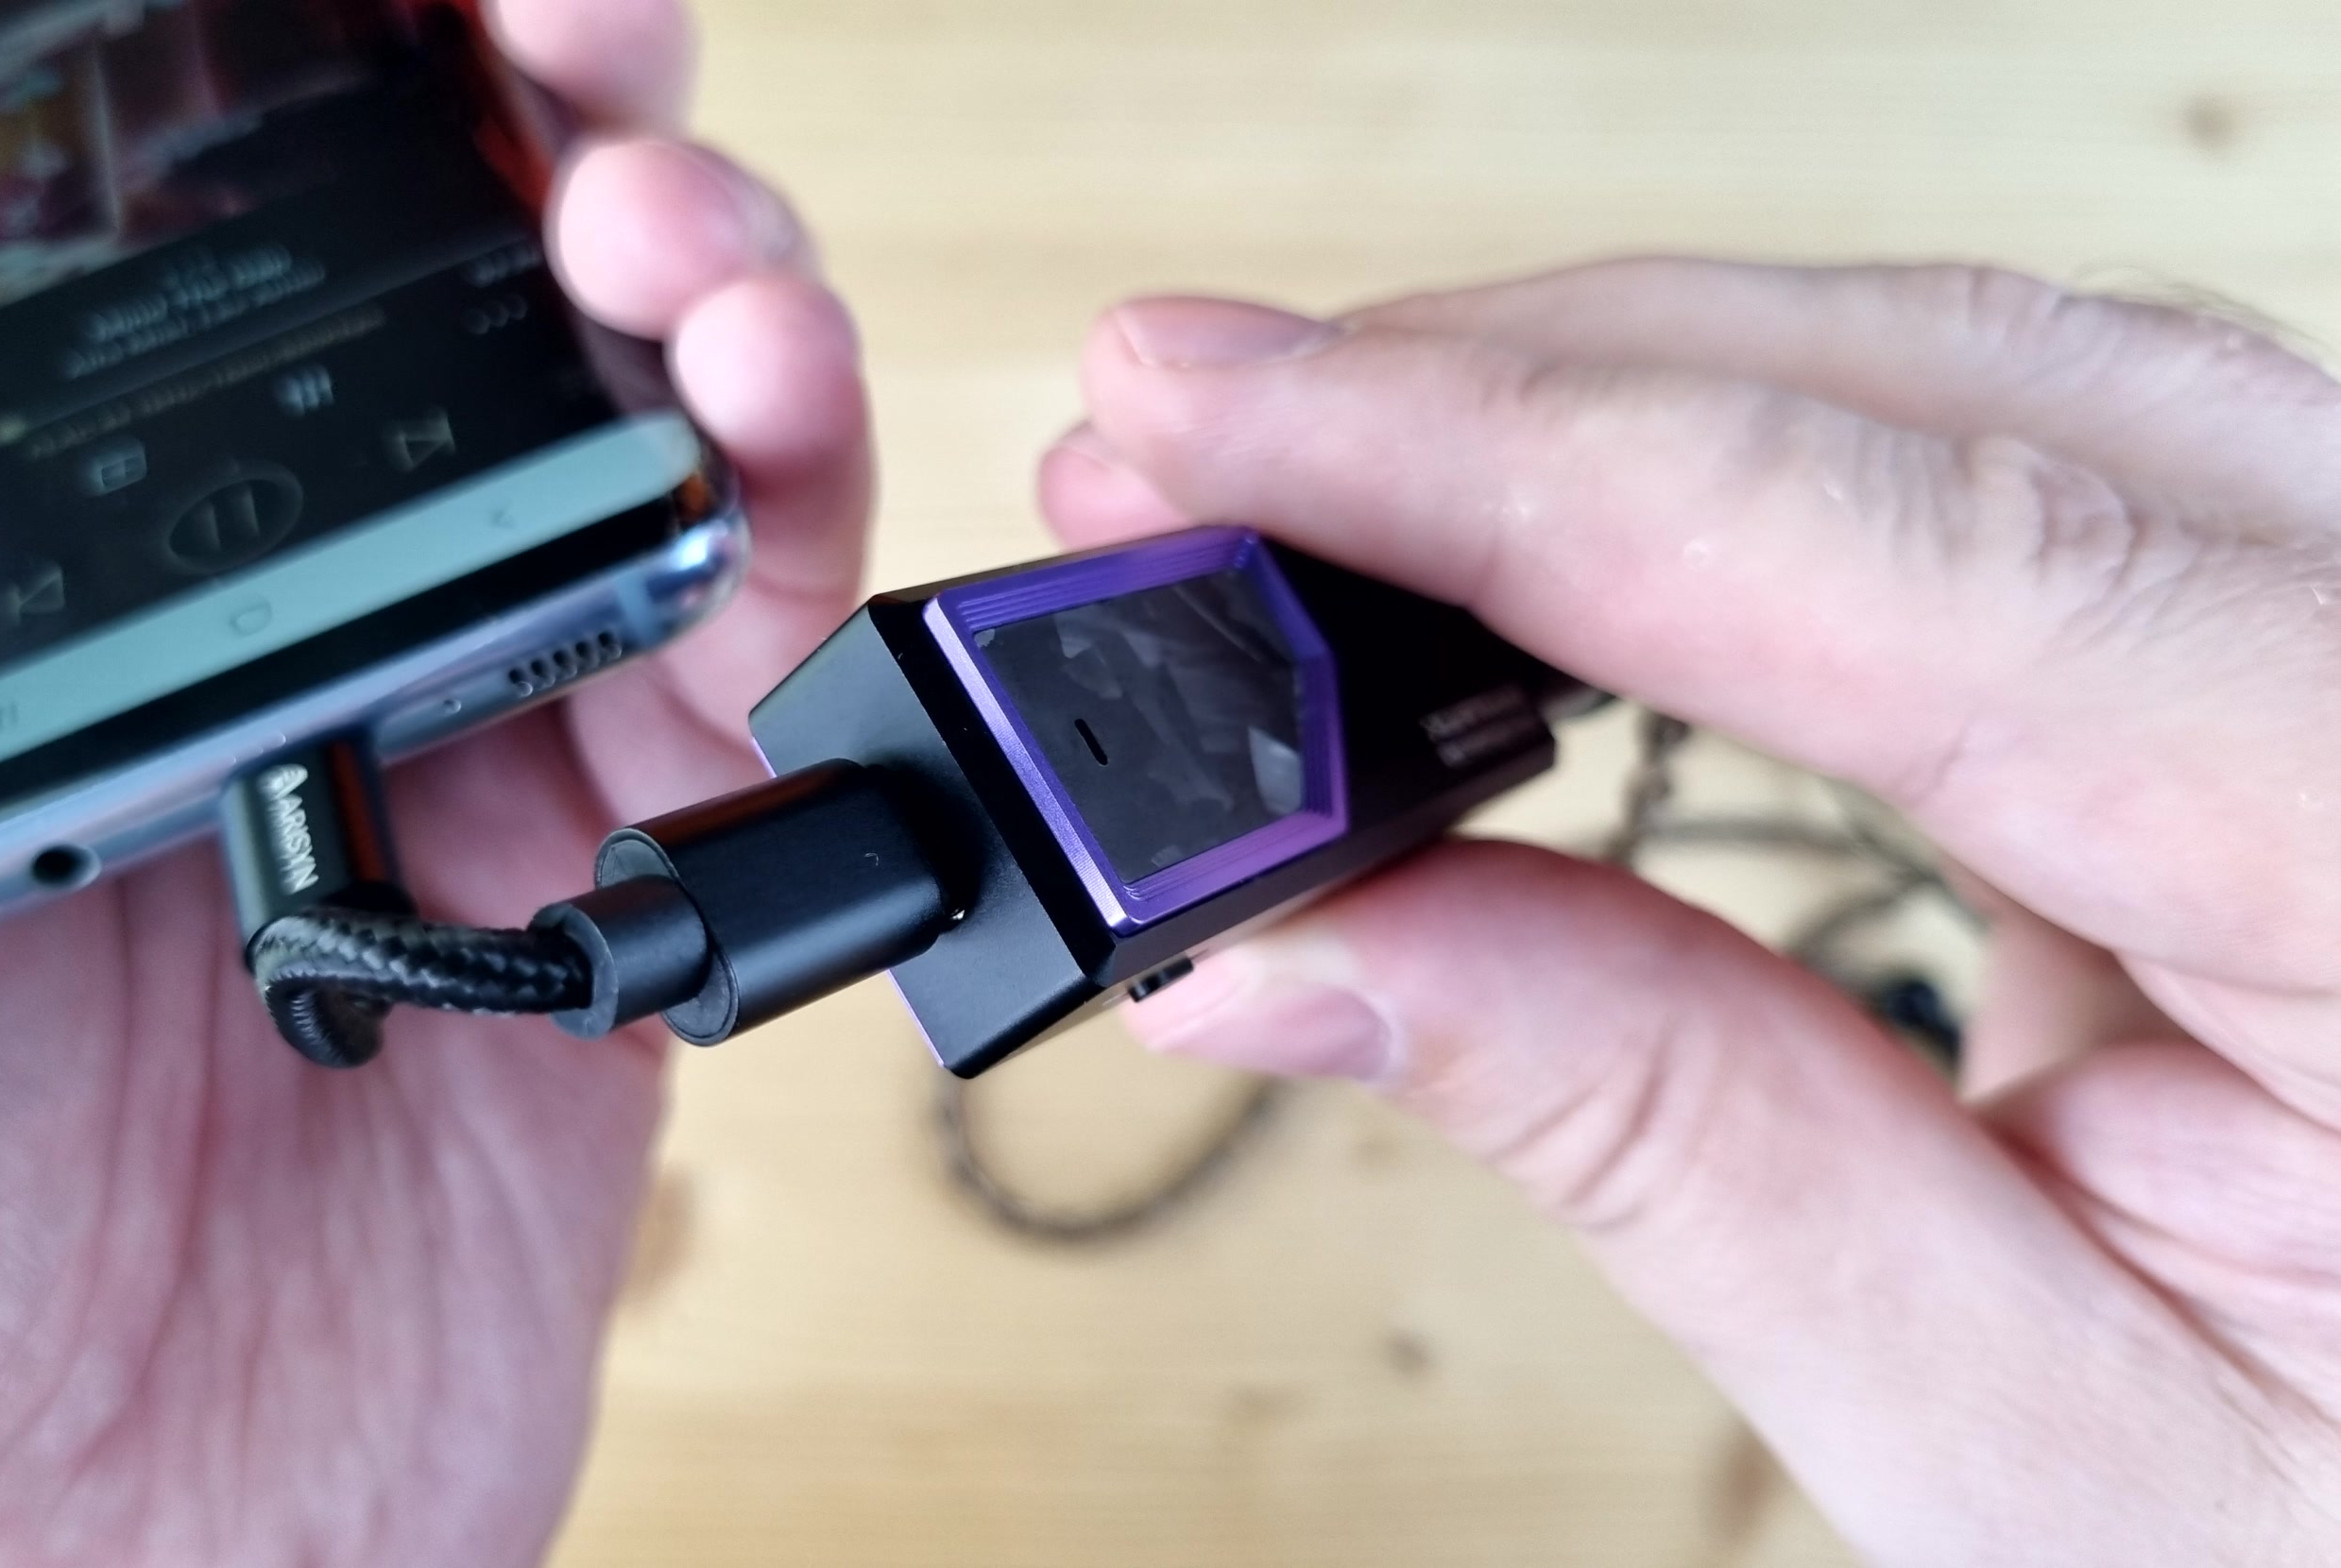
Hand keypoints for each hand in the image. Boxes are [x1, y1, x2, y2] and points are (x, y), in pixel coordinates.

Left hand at [0, 4, 867, 1562]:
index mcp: (32, 627)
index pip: (199, 298)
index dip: (311, 115)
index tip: (396, 4)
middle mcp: (259, 683)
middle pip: (462, 347)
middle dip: (553, 156)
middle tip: (593, 67)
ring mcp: (450, 804)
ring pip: (642, 486)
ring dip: (714, 322)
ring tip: (706, 274)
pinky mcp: (607, 953)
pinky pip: (745, 716)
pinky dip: (785, 564)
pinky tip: (752, 482)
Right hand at [1046, 264, 2340, 1564]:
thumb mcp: (2020, 1431)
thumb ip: (1665, 1140)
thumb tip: (1299, 944)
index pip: (1921, 556)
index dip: (1504, 461)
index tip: (1203, 425)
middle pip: (1936, 388)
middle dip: (1507, 389)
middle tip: (1185, 441)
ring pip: (1959, 374)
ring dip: (1595, 396)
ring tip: (1312, 477)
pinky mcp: (2287, 645)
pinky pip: (1995, 452)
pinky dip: (1721, 454)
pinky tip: (1539, 506)